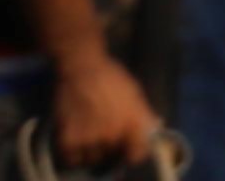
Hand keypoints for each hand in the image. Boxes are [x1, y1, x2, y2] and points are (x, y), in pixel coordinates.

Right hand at [47, 51, 163, 167]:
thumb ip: (144, 114)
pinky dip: (72, 151)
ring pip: (92, 158)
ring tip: (88, 132)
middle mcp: (113, 135)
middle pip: (112, 155)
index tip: (128, 148)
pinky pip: (72, 157)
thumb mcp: (135, 93)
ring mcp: (90, 139)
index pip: (137, 155)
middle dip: (110, 147)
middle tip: (103, 132)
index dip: (132, 152)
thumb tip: (156, 127)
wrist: (82, 66)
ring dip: (90, 150)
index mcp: (133, 125)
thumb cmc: (111, 76)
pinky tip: (74, 136)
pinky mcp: (69, 140)